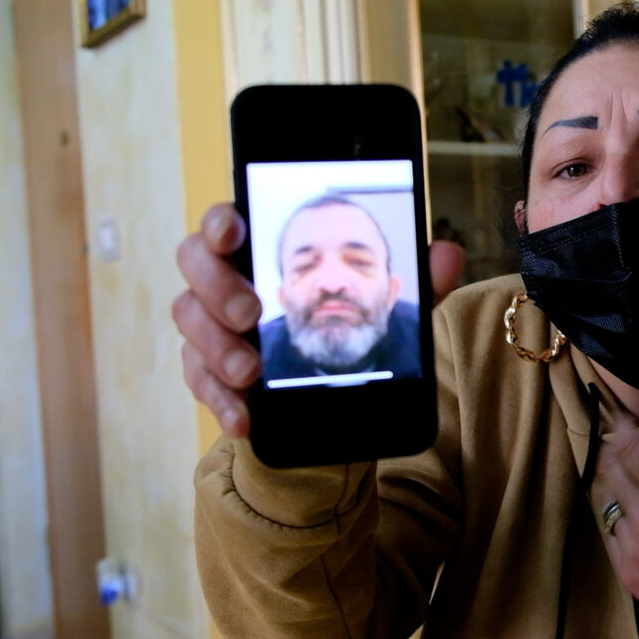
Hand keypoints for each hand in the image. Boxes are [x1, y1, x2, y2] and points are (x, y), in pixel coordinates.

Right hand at [173, 203, 468, 438]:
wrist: (327, 392)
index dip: (220, 221)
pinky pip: (200, 383)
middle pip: (195, 264)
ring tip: (251, 371)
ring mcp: (211, 326)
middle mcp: (225, 279)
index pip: (225, 220)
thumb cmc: (347, 325)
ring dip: (218, 346)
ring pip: (191, 323)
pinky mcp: (208, 372)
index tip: (235, 232)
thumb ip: (415, 279)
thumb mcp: (384, 304)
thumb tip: (447, 254)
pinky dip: (221, 402)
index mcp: (259, 247)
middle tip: (252, 312)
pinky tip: (244, 417)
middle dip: (218, 287)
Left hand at [590, 415, 638, 638]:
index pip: (631, 447)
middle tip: (627, 452)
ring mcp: (633, 547)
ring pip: (607, 502)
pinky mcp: (626, 573)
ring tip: (638, 492)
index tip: (621, 421)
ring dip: (619, 490)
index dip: (622, 428)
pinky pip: (610, 534)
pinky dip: (620, 523)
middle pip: (611, 470)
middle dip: (616, 455)